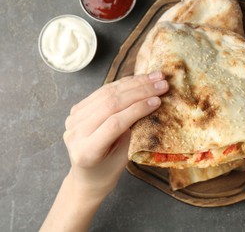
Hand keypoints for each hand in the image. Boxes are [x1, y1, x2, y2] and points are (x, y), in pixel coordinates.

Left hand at [63, 71, 168, 196]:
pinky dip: (123, 83)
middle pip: (110, 104)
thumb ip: (134, 133)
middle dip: (140, 91)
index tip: (158, 101)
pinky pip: (102, 91)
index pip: (115, 123)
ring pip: (107, 93)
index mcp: (87, 150)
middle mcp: (76, 132)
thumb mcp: (125, 157)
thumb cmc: (108, 170)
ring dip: (134, 83)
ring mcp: (74, 118)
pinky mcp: (77, 109)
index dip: (137, 109)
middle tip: (162, 84)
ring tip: (156, 77)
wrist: (87, 175)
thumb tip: (154, 105)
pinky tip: (140, 79)